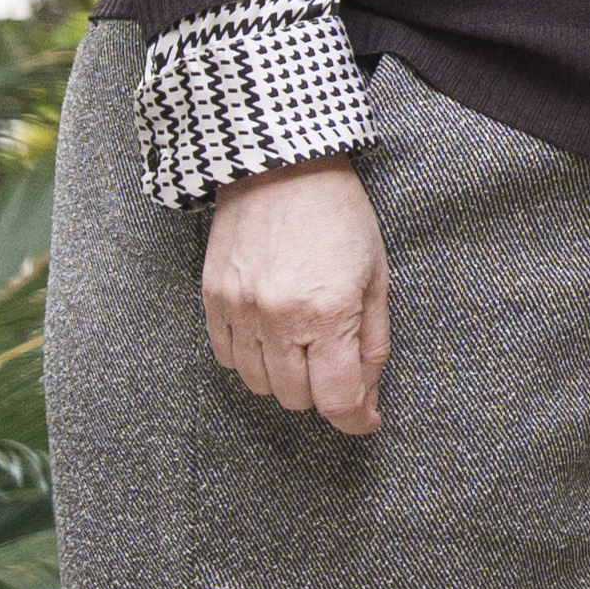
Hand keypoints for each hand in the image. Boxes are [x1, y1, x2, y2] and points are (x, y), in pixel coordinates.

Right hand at [202, 160, 390, 433]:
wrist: (280, 168)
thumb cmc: (340, 219)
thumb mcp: (377, 279)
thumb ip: (373, 345)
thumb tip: (365, 400)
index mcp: (329, 313)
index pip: (336, 399)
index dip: (354, 420)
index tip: (365, 421)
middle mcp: (278, 318)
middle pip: (296, 399)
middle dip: (323, 394)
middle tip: (337, 369)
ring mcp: (239, 310)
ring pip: (258, 385)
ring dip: (286, 380)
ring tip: (305, 347)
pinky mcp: (212, 299)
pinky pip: (226, 359)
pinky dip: (251, 360)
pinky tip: (272, 337)